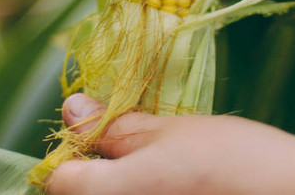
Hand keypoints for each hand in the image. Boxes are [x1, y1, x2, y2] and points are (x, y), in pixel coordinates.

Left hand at [47, 94, 294, 194]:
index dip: (75, 151)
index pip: (59, 180)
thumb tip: (72, 108)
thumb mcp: (173, 131)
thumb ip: (116, 127)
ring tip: (176, 172)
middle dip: (103, 171)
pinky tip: (190, 187)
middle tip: (145, 149)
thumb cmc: (236, 160)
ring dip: (133, 184)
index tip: (102, 135)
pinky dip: (158, 193)